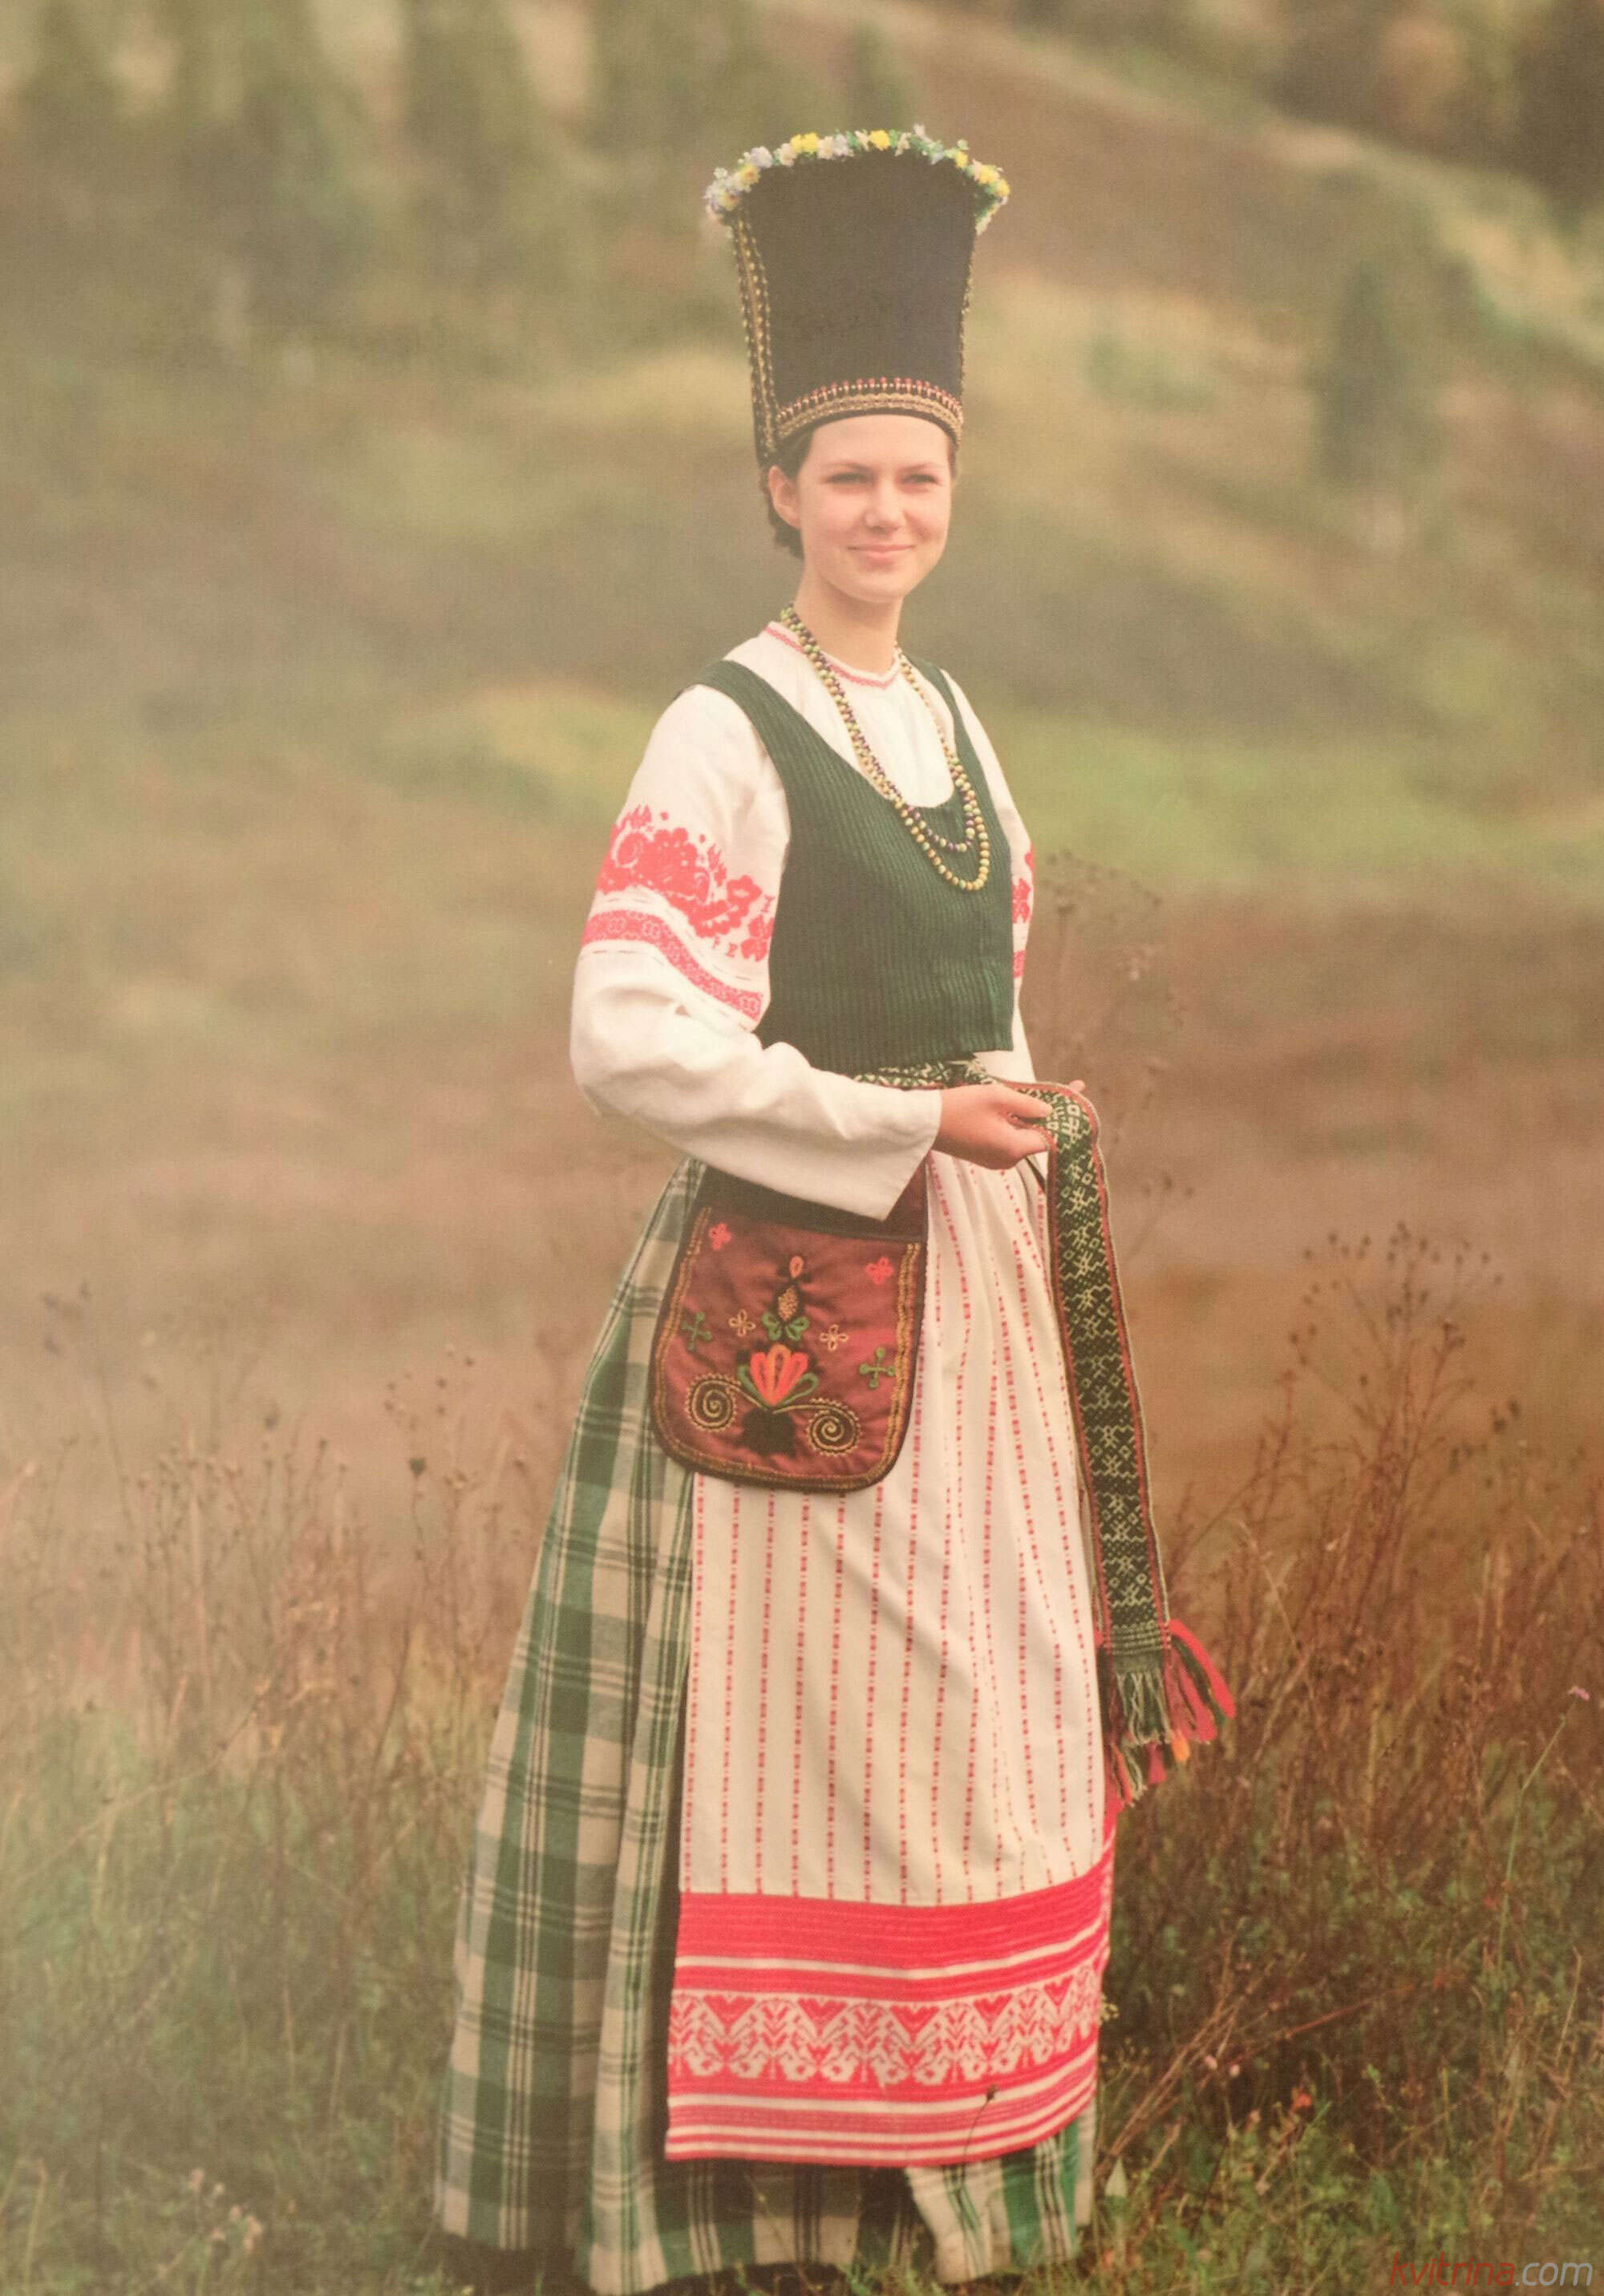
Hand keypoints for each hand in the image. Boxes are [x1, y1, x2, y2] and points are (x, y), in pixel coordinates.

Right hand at [934, 1080, 1081, 1169]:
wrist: (922, 1123)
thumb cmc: (958, 1107)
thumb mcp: (996, 1097)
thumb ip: (1027, 1104)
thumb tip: (1048, 1112)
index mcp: (1014, 1148)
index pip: (1050, 1136)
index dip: (1065, 1118)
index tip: (1080, 1099)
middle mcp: (1007, 1160)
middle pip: (1037, 1137)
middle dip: (1051, 1114)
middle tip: (1071, 1091)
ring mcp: (995, 1160)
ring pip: (1023, 1137)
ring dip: (1032, 1118)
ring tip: (1049, 1094)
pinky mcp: (985, 1156)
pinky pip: (1008, 1139)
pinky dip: (1016, 1124)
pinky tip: (1022, 1106)